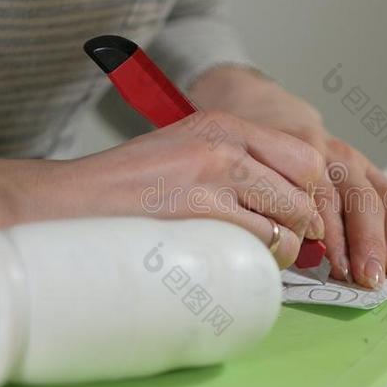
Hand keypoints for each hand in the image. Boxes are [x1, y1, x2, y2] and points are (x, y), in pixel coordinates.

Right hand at [0, 112, 325, 268]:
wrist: (75, 199)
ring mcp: (213, 173)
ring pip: (289, 217)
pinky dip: (263, 259)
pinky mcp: (198, 208)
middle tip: (287, 239)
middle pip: (305, 186)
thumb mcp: (189, 151)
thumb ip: (237, 166)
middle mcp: (226, 143)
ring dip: (286, 244)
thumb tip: (286, 202)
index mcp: (226, 124)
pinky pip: (261, 241)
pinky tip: (243, 262)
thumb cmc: (132, 184)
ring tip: (263, 253)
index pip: (304, 155)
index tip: (302, 214)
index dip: (311, 191)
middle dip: (303, 221)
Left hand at [190, 67, 386, 288]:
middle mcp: (334, 156)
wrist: (269, 113)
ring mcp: (355, 161)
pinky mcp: (368, 167)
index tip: (339, 270)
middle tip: (371, 278)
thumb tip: (284, 250)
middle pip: (359, 200)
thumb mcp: (249, 171)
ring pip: (384, 196)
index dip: (334, 238)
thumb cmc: (255, 155)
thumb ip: (266, 204)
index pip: (324, 201)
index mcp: (301, 156)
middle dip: (369, 242)